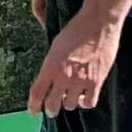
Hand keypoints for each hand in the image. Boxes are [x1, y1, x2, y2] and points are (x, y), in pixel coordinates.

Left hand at [28, 1, 119, 117]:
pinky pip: (89, 103)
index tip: (33, 110)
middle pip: (52, 106)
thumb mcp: (56, 46)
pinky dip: (84, 102)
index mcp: (50, 66)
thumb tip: (49, 81)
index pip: (36, 93)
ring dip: (68, 103)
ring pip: (70, 105)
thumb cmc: (76, 29)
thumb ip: (51, 65)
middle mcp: (63, 76)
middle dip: (50, 109)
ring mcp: (80, 80)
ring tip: (69, 96)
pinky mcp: (97, 81)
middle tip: (52, 108)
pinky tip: (83, 96)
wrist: (98, 22)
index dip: (33, 106)